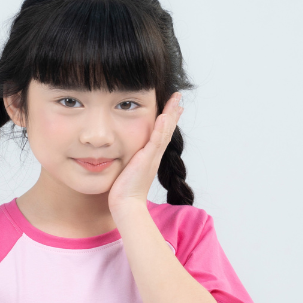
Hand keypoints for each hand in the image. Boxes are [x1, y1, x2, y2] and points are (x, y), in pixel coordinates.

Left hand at [108, 92, 182, 215]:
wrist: (127, 205)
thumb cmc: (124, 192)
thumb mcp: (128, 170)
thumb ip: (129, 161)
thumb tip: (124, 157)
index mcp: (150, 157)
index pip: (160, 134)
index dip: (167, 120)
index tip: (173, 106)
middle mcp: (154, 155)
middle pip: (166, 129)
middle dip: (172, 112)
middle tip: (178, 97)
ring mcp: (152, 157)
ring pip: (164, 132)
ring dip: (170, 114)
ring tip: (176, 100)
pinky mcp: (146, 160)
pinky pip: (155, 141)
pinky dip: (160, 128)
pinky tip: (164, 115)